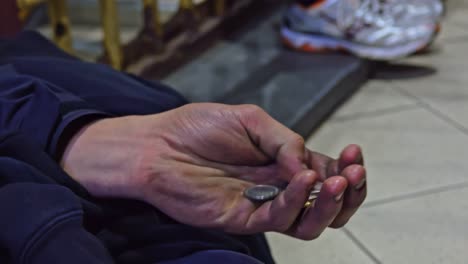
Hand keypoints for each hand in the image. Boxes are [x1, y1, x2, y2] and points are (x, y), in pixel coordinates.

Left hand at [61, 103, 365, 238]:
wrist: (158, 145)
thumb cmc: (198, 128)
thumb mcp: (251, 120)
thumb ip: (285, 141)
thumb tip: (310, 165)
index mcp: (282, 163)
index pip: (326, 174)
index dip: (346, 168)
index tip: (354, 153)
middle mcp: (276, 187)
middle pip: (326, 204)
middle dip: (349, 192)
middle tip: (354, 173)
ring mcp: (261, 205)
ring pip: (308, 222)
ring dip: (329, 203)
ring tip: (337, 180)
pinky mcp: (242, 218)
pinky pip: (278, 219)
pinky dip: (296, 201)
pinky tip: (301, 178)